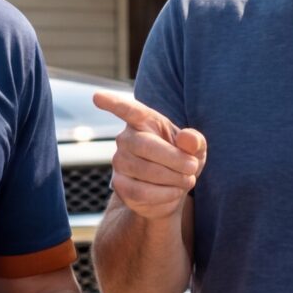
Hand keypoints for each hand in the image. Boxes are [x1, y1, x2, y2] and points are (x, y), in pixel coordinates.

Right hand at [92, 90, 205, 221]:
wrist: (173, 192)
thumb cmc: (182, 161)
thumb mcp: (195, 149)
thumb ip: (194, 141)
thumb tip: (187, 138)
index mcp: (145, 121)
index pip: (128, 110)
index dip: (113, 103)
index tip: (97, 97)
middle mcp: (126, 138)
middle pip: (144, 145)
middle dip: (174, 159)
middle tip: (192, 167)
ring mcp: (119, 161)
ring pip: (144, 170)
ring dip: (172, 178)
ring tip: (186, 180)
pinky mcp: (119, 184)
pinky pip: (140, 191)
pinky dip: (164, 194)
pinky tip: (173, 192)